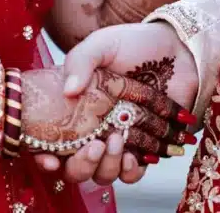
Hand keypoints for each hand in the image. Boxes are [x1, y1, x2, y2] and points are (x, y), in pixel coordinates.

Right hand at [33, 24, 198, 184]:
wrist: (175, 50)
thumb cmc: (133, 44)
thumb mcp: (102, 44)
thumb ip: (81, 61)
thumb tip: (69, 91)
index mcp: (73, 110)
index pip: (48, 143)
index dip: (43, 159)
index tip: (51, 160)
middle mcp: (91, 132)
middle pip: (75, 168)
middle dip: (81, 166)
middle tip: (95, 146)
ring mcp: (117, 141)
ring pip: (103, 174)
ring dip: (107, 167)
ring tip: (118, 141)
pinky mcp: (143, 148)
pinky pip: (132, 174)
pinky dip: (131, 171)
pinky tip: (134, 156)